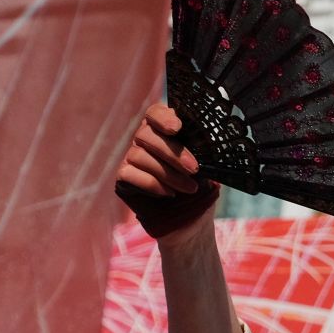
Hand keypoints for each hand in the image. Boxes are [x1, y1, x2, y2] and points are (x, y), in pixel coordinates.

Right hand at [114, 103, 218, 242]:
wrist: (192, 219)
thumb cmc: (200, 186)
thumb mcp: (207, 166)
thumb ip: (202, 149)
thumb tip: (209, 138)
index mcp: (164, 130)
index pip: (154, 113)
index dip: (163, 117)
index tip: (177, 127)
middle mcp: (144, 140)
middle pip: (146, 135)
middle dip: (173, 152)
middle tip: (194, 168)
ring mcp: (131, 158)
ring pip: (139, 156)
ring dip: (168, 174)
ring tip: (190, 188)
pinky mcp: (124, 178)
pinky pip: (129, 174)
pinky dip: (151, 184)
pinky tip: (169, 194)